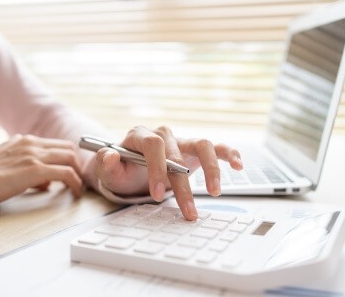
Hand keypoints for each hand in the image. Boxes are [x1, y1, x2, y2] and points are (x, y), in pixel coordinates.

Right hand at [0, 134, 82, 203]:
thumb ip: (28, 165)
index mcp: (25, 140)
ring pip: (70, 159)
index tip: (72, 170)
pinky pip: (66, 174)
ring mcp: (34, 155)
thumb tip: (46, 181)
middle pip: (68, 148)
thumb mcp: (8, 162)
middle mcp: (32, 143)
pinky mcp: (35, 170)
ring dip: (78, 174)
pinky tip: (76, 192)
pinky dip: (76, 183)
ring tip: (78, 187)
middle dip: (76, 165)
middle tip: (78, 179)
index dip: (68, 158)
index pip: (57, 144)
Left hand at [95, 126, 242, 219]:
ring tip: (215, 193)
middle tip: (187, 210)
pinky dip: (229, 154)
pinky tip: (238, 166)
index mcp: (140, 135)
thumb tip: (111, 155)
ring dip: (211, 169)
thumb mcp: (109, 170)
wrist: (132, 169)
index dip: (157, 168)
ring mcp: (182, 141)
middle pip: (177, 152)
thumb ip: (106, 163)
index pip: (152, 145)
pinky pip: (216, 147)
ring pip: (203, 145)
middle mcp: (163, 134)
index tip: (156, 195)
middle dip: (182, 184)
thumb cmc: (123, 170)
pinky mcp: (195, 150)